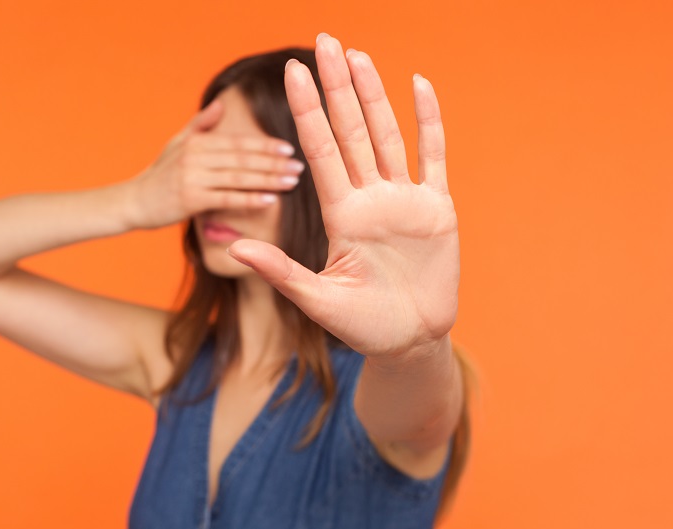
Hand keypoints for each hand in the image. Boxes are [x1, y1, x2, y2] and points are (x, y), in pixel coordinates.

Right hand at [129, 100, 305, 228]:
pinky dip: (250, 199)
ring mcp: (192, 177)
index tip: (290, 148)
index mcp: (197, 141)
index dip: (265, 145)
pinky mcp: (190, 199)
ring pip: (239, 177)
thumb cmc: (158, 174)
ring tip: (292, 182)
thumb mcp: (177, 144)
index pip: (238, 142)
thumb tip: (220, 105)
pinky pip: (226, 199)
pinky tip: (270, 201)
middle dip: (273, 162)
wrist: (133, 202)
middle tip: (300, 166)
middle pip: (243, 158)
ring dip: (268, 179)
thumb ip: (201, 125)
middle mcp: (195, 155)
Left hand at [227, 33, 459, 360]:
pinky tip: (418, 85)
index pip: (319, 152)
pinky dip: (428, 121)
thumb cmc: (362, 326)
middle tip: (325, 42)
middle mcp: (369, 199)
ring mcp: (403, 200)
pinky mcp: (437, 208)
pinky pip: (433, 156)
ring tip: (358, 55)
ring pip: (386, 135)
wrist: (410, 341)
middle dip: (337, 87)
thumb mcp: (318, 300)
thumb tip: (236, 250)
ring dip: (373, 95)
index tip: (291, 73)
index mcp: (340, 216)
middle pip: (349, 131)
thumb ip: (281, 272)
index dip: (306, 112)